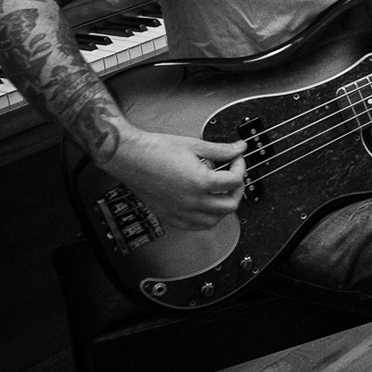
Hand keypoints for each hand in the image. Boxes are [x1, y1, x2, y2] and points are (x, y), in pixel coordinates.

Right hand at [103, 126, 247, 231]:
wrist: (130, 157)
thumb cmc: (156, 150)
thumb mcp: (194, 145)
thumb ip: (221, 150)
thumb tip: (238, 149)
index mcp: (200, 182)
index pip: (234, 181)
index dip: (240, 167)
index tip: (236, 159)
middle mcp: (191, 201)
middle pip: (229, 206)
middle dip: (237, 191)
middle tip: (234, 178)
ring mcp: (179, 211)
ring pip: (213, 221)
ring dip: (222, 209)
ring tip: (221, 193)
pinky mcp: (168, 215)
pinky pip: (193, 226)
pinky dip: (204, 219)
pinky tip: (204, 206)